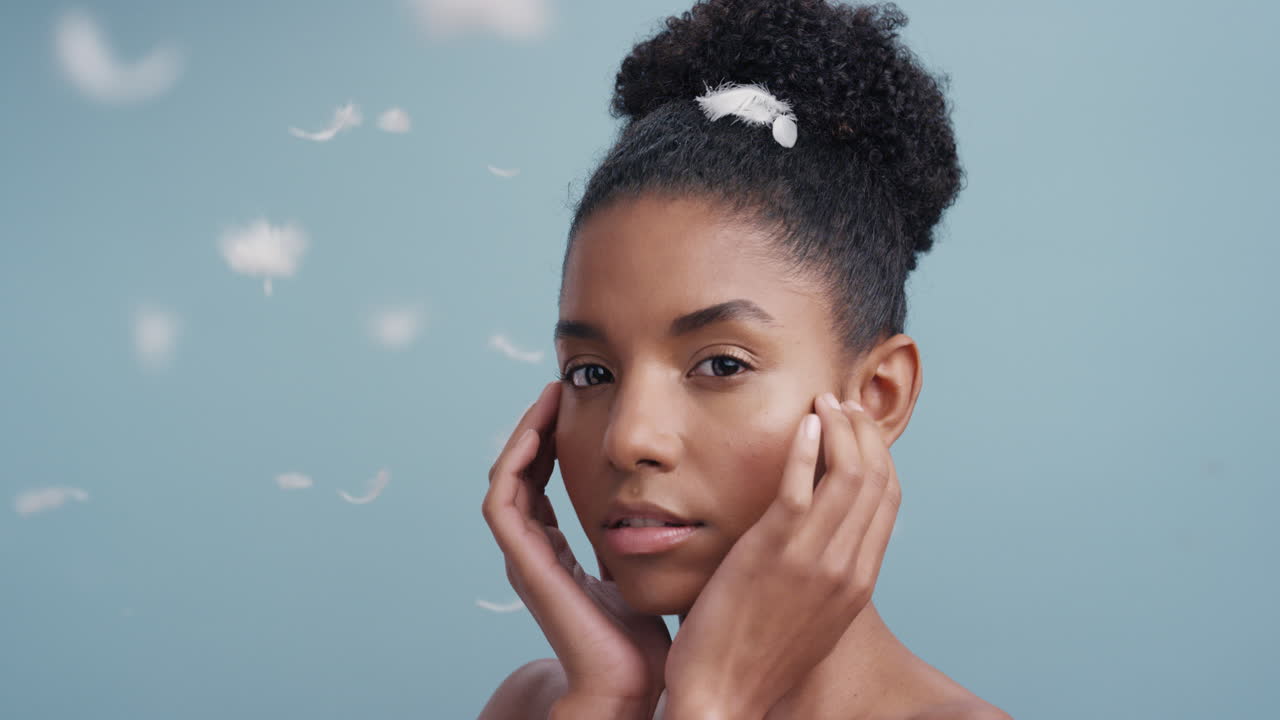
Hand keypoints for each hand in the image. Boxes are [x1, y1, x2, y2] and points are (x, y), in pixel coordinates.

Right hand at [481, 381, 671, 716]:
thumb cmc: (647, 636)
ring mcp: (525, 559)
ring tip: (550, 397)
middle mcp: (535, 553)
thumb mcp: (648, 568)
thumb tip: (678, 494)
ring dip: (523, 435)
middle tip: (561, 388)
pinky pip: (502, 502)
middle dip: (537, 429)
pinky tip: (539, 431)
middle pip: (520, 474)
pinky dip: (514, 463)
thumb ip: (648, 534)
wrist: (632, 685)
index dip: (553, 442)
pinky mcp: (525, 564)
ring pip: (506, 480)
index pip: (541, 484)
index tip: (578, 403)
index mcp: (559, 554)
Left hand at [662, 393, 901, 719]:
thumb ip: (821, 571)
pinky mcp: (773, 551)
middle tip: (842, 403)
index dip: (879, 455)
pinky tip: (803, 421)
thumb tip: (818, 531)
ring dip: (839, 427)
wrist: (724, 695)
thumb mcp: (808, 613)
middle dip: (864, 432)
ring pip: (848, 474)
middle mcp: (846, 568)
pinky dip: (807, 445)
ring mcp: (813, 559)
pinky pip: (801, 483)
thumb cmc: (754, 655)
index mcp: (858, 582)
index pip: (889, 500)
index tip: (859, 428)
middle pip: (876, 479)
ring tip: (823, 402)